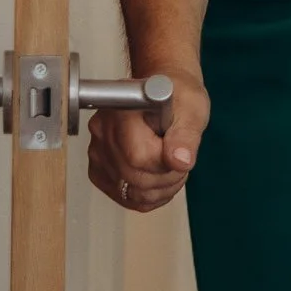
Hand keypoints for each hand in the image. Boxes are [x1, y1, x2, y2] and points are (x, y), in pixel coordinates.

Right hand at [86, 73, 208, 211]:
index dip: (166, 162)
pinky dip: (147, 195)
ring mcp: (97, 151)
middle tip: (179, 158)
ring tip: (169, 165)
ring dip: (159, 188)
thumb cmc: (177, 96)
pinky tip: (157, 175)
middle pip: (134, 178)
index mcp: (123, 109)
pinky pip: (124, 198)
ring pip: (130, 193)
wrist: (163, 93)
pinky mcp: (98, 169)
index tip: (180, 150)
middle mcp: (103, 130)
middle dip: (167, 177)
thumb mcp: (192, 109)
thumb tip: (180, 161)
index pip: (140, 156)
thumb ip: (186, 136)